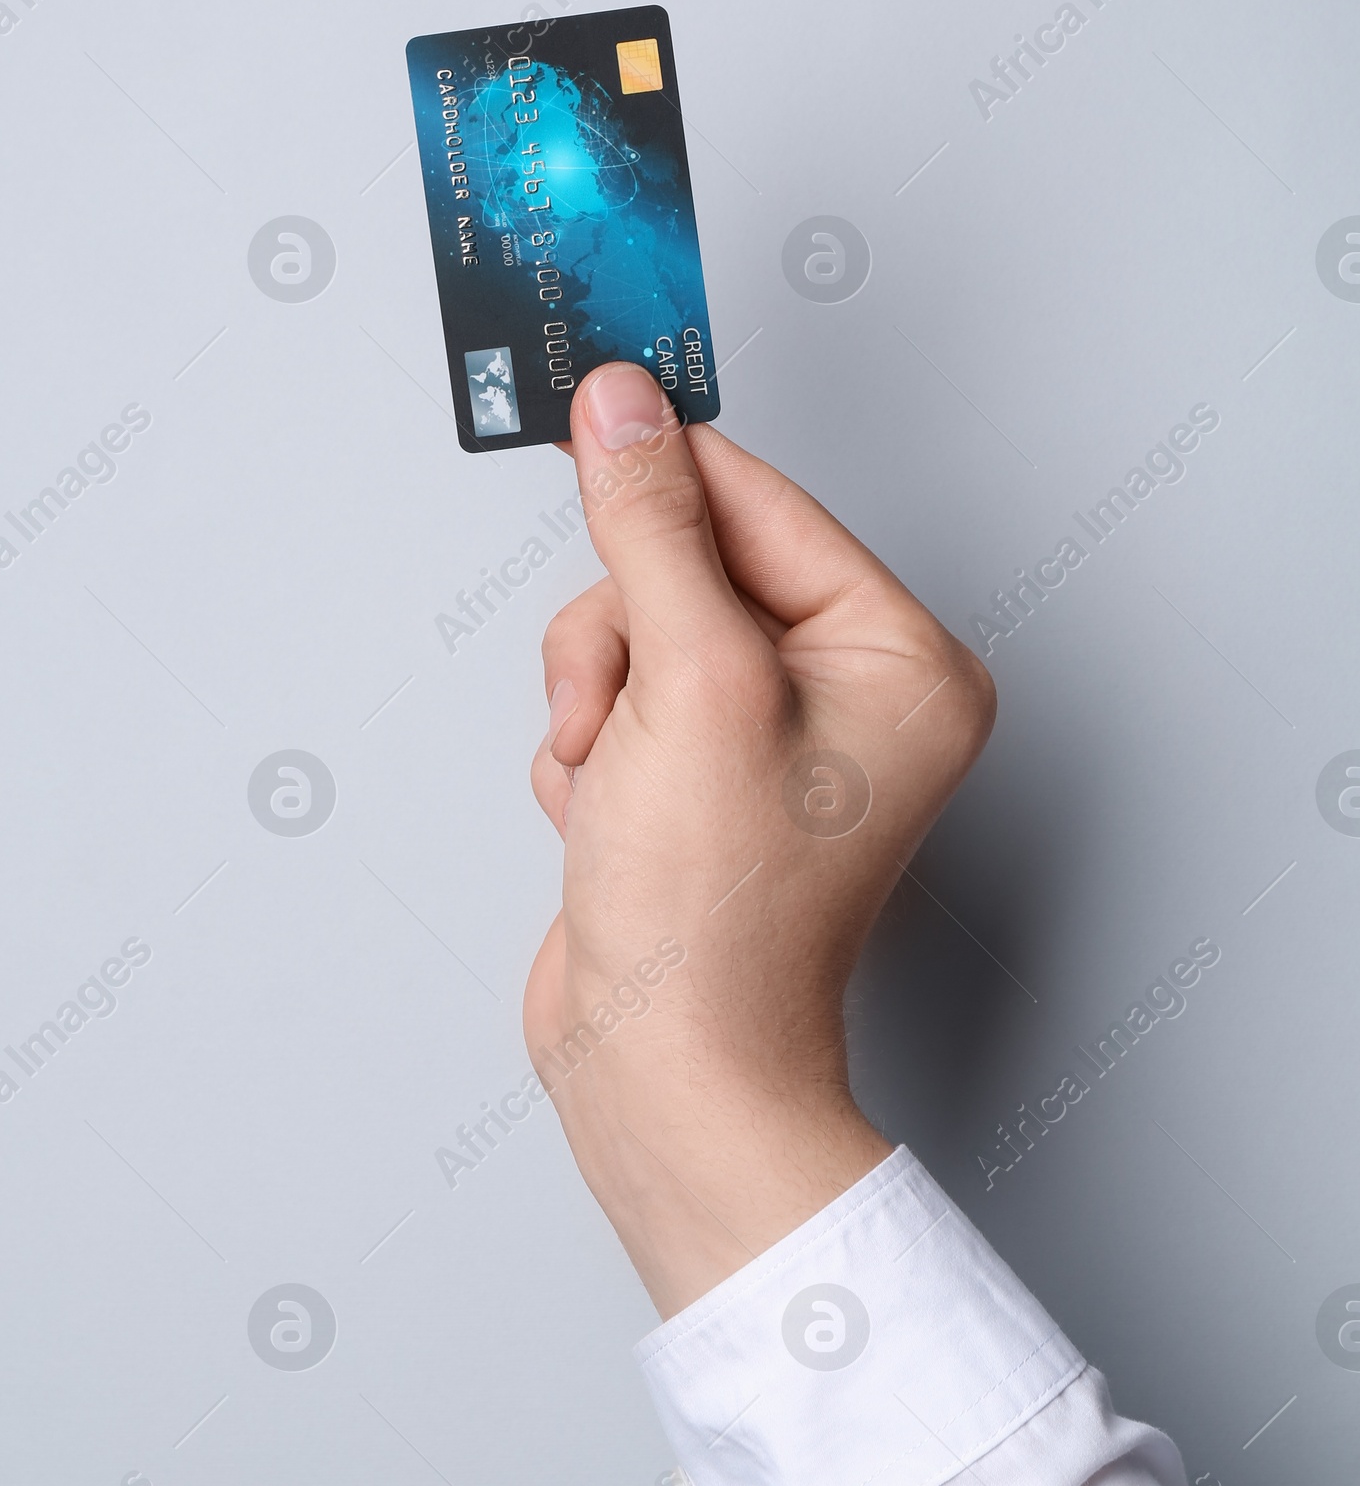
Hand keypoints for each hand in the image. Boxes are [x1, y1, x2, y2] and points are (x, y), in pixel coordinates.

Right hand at [524, 363, 995, 1318]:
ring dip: (594, 698)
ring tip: (610, 780)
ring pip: (633, 629)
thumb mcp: (686, 681)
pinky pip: (614, 699)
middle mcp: (851, 693)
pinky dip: (588, 750)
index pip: (763, 501)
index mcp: (899, 658)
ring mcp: (772, 742)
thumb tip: (623, 409)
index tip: (587, 408)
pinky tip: (605, 817)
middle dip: (622, 634)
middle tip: (618, 706)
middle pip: (687, 563)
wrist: (664, 1076)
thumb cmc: (715, 919)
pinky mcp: (702, 782)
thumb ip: (650, 528)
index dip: (666, 473)